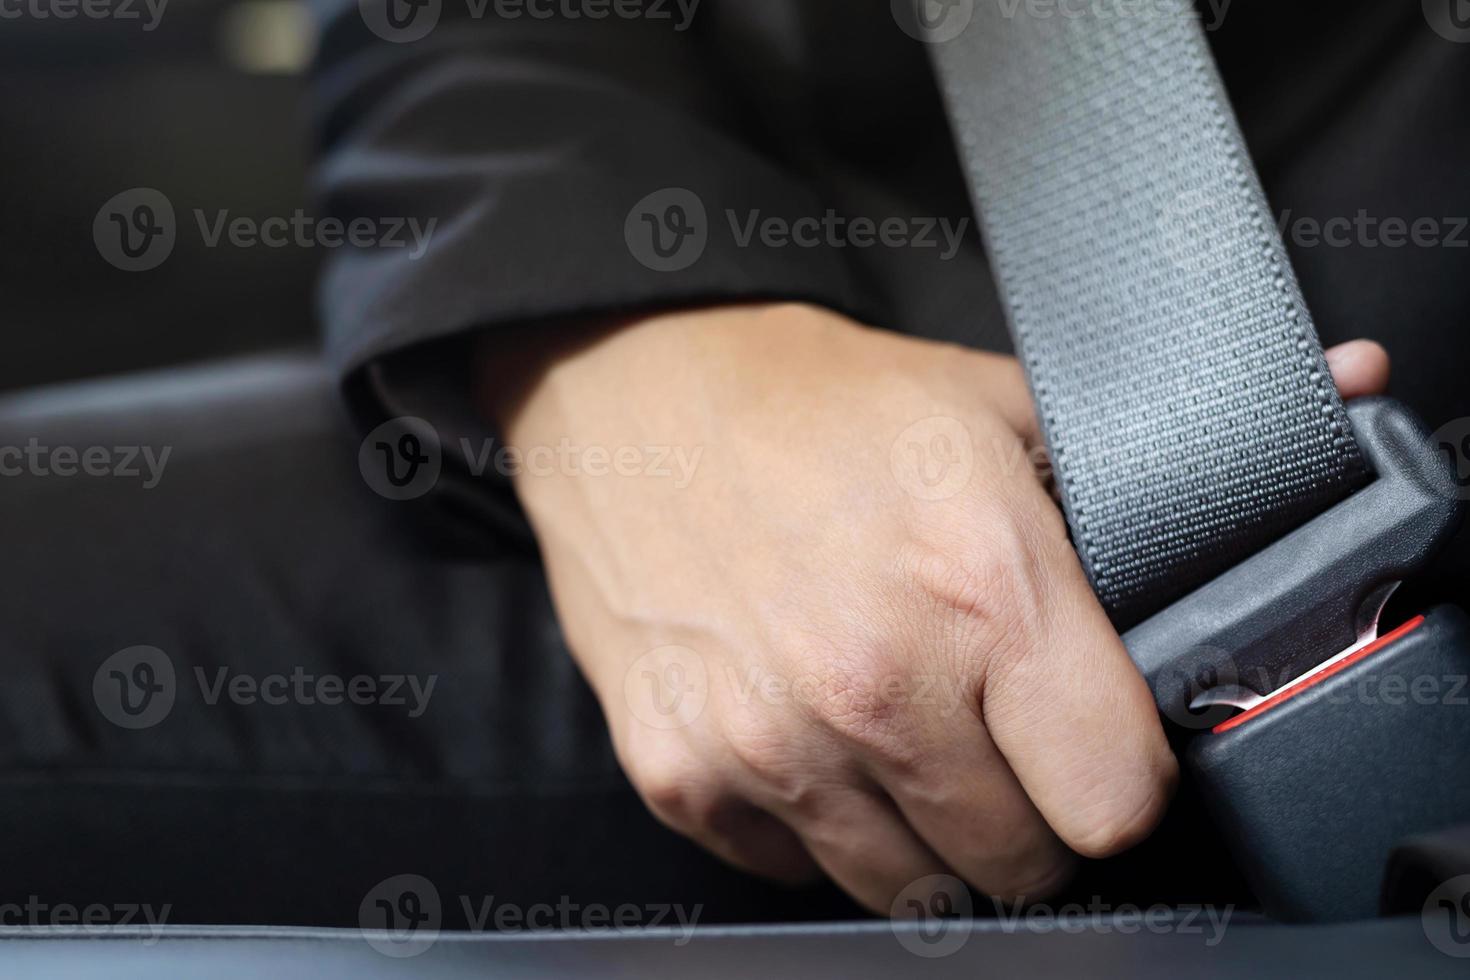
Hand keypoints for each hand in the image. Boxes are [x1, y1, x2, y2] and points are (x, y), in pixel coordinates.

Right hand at [477, 303, 1387, 912]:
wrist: (628, 395)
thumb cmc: (812, 402)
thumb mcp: (996, 405)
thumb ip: (1157, 450)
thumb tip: (1354, 386)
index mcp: (982, 587)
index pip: (1116, 802)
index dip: (1119, 781)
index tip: (1096, 748)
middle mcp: (877, 684)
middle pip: (1021, 863)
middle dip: (1026, 811)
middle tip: (989, 728)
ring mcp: (770, 743)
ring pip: (909, 886)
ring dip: (923, 828)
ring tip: (897, 728)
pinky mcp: (684, 774)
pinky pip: (796, 868)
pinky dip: (819, 823)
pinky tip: (809, 731)